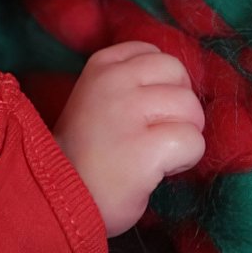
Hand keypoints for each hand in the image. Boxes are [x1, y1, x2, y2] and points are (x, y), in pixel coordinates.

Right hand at [52, 41, 204, 236]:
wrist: (58, 198)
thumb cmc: (84, 154)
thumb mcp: (96, 98)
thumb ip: (130, 84)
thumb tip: (178, 85)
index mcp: (101, 65)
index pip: (154, 54)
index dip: (161, 83)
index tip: (145, 110)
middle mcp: (115, 81)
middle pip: (179, 74)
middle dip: (179, 105)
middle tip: (158, 133)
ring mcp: (129, 112)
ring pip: (191, 108)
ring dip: (184, 134)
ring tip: (157, 154)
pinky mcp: (145, 148)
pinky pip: (193, 142)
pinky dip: (185, 159)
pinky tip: (160, 170)